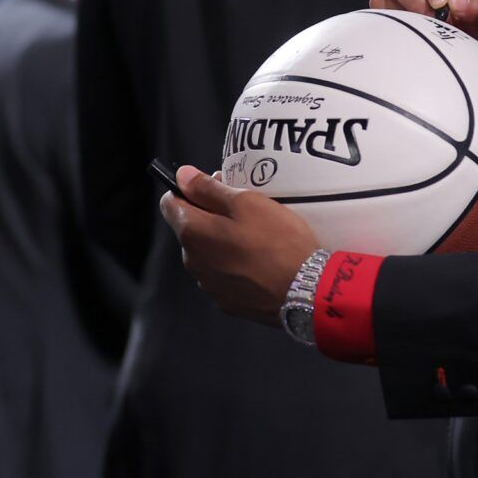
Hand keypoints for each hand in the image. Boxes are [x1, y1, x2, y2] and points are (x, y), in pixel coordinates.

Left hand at [161, 165, 321, 324]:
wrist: (307, 291)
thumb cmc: (277, 240)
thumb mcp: (246, 203)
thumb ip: (208, 188)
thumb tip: (181, 175)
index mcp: (192, 233)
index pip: (169, 203)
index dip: (188, 190)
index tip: (214, 188)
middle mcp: (192, 262)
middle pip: (189, 228)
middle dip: (209, 215)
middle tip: (243, 210)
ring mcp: (208, 285)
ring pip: (206, 253)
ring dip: (221, 241)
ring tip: (255, 238)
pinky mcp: (226, 302)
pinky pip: (221, 274)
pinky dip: (233, 265)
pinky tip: (258, 262)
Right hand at [372, 0, 477, 56]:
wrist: (460, 70)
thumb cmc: (471, 40)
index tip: (442, 0)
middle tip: (429, 16)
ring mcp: (391, 9)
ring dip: (400, 13)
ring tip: (421, 33)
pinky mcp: (381, 28)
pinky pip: (374, 22)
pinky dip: (389, 29)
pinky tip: (408, 43)